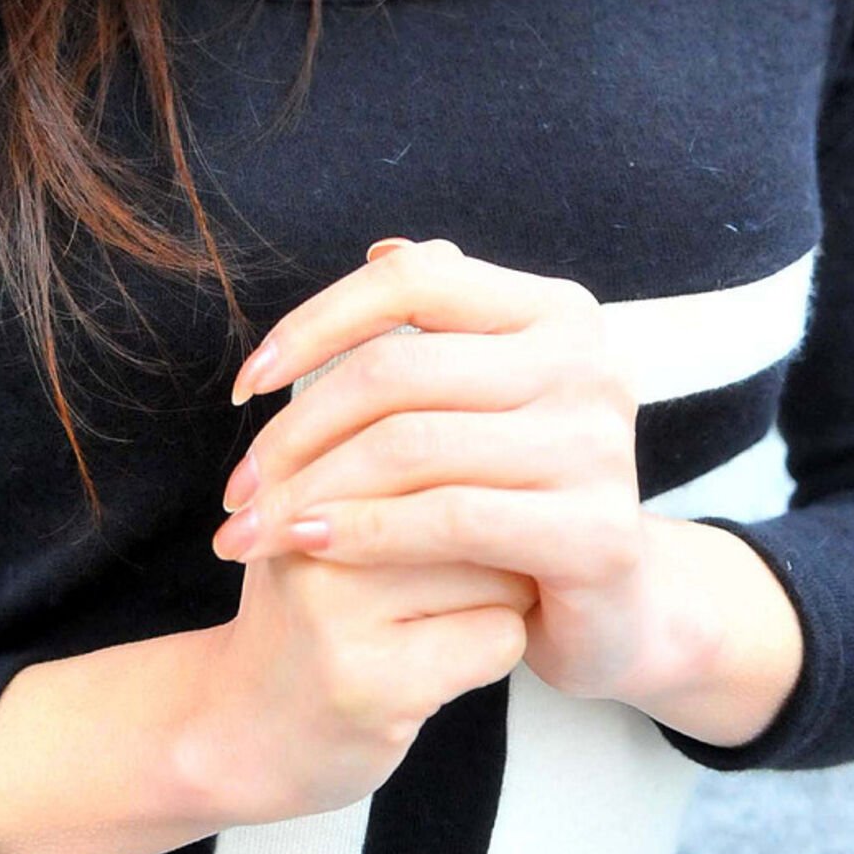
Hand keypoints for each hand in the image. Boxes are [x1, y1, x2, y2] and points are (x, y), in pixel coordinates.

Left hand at [214, 235, 669, 707]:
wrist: (614, 605)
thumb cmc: (520, 491)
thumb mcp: (482, 396)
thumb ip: (440, 324)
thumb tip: (377, 248)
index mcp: (556, 310)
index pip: (411, 280)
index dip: (313, 323)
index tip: (246, 384)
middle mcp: (588, 363)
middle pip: (397, 369)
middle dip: (296, 429)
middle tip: (238, 485)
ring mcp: (598, 446)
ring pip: (411, 445)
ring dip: (311, 490)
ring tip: (253, 528)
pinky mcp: (596, 532)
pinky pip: (449, 517)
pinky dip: (364, 531)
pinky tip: (311, 547)